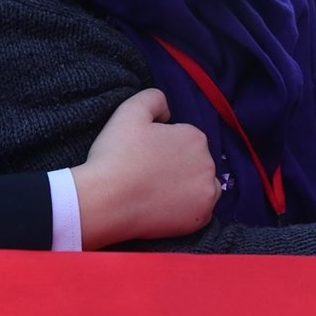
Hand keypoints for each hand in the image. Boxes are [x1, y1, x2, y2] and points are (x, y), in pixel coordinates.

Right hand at [72, 88, 220, 249]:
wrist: (105, 200)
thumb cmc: (116, 155)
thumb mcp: (129, 111)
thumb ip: (153, 98)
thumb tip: (168, 112)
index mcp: (195, 137)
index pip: (183, 139)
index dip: (162, 146)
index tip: (143, 156)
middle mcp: (209, 163)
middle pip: (194, 162)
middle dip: (177, 166)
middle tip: (147, 175)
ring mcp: (207, 192)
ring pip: (202, 185)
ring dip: (188, 186)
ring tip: (158, 191)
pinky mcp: (202, 217)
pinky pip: (200, 210)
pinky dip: (188, 209)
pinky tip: (165, 207)